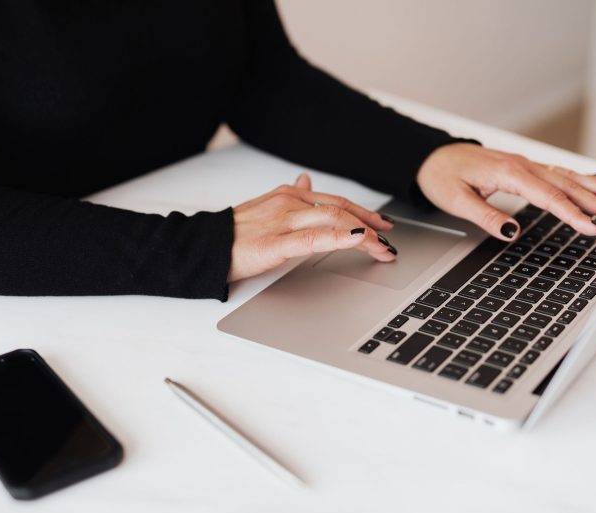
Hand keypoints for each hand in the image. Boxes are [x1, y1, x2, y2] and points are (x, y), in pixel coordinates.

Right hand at [228, 174, 395, 281]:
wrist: (204, 247)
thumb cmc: (234, 232)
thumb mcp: (265, 207)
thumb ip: (290, 195)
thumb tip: (306, 180)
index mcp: (288, 195)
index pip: (335, 201)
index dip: (363, 212)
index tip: (382, 223)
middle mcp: (289, 202)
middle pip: (341, 210)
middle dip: (371, 224)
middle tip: (391, 238)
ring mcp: (283, 221)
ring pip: (334, 222)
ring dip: (365, 235)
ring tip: (383, 248)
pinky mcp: (275, 243)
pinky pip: (313, 239)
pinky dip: (340, 238)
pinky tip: (358, 240)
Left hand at [416, 143, 595, 240]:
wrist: (431, 157)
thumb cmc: (441, 177)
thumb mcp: (456, 201)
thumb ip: (485, 216)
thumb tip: (511, 232)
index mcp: (507, 173)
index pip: (547, 197)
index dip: (571, 214)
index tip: (591, 228)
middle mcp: (520, 165)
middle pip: (565, 185)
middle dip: (595, 202)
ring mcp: (523, 164)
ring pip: (565, 176)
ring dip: (594, 189)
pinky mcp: (522, 168)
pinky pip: (556, 172)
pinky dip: (579, 177)